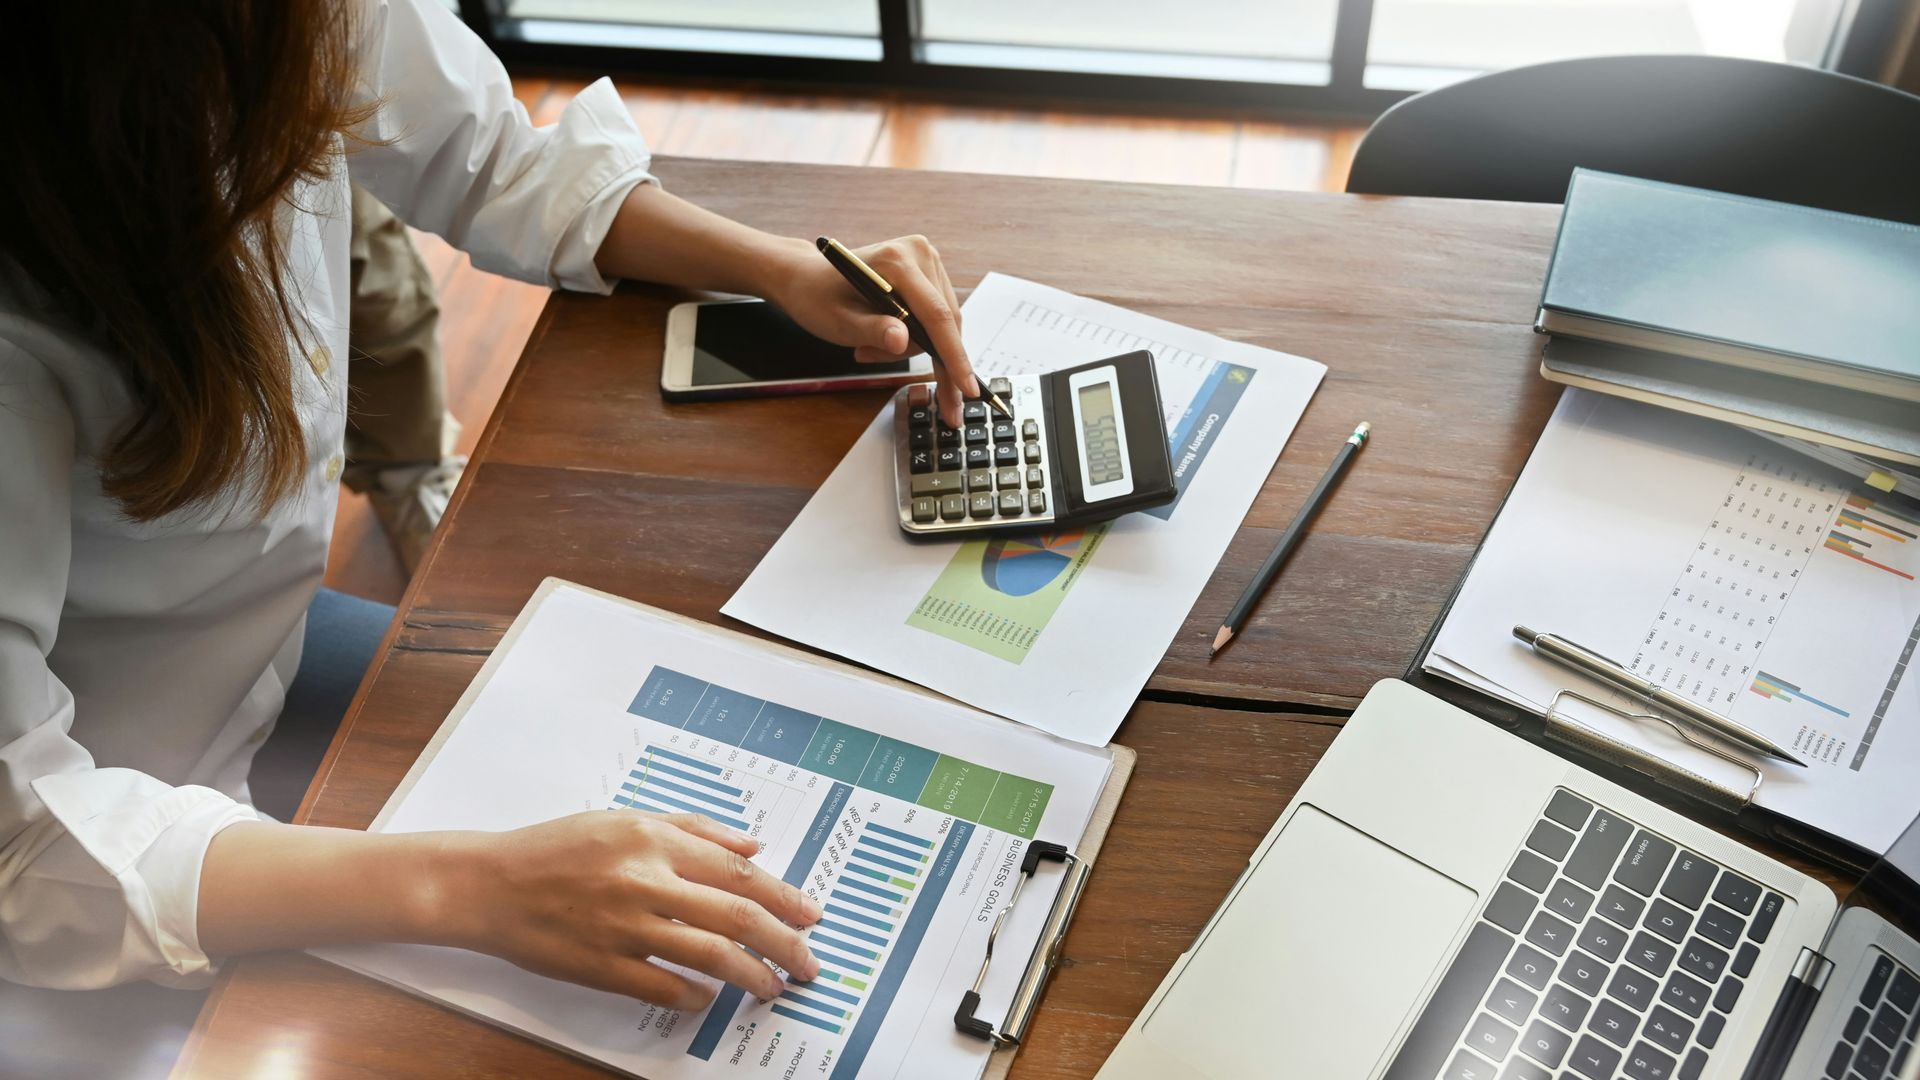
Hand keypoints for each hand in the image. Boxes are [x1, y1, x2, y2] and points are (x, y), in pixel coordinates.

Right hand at [446, 811, 823, 1009]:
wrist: (489, 884)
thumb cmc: (558, 848)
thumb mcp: (627, 818)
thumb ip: (694, 828)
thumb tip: (754, 843)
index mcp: (654, 839)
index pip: (738, 870)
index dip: (783, 896)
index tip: (811, 915)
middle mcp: (645, 880)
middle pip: (736, 914)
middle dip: (783, 941)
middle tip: (809, 962)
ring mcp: (623, 926)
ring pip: (709, 953)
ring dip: (752, 975)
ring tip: (774, 987)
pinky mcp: (601, 965)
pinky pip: (664, 987)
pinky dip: (695, 996)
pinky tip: (711, 999)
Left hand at [768, 234, 977, 426]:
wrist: (808, 277)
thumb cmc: (818, 298)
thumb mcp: (838, 322)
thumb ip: (872, 330)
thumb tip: (901, 342)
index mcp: (897, 260)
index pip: (936, 315)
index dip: (954, 356)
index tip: (967, 389)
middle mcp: (919, 253)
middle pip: (945, 322)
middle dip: (936, 361)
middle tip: (928, 397)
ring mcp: (927, 261)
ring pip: (943, 323)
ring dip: (917, 348)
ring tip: (871, 352)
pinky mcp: (929, 272)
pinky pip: (937, 316)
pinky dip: (918, 338)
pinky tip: (887, 341)